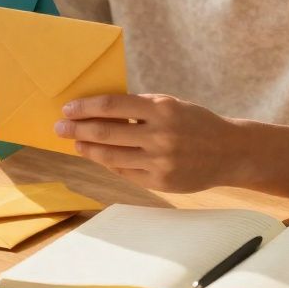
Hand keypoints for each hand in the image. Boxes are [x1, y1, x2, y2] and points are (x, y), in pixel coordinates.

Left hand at [54, 94, 238, 192]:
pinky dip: (109, 163)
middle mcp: (160, 135)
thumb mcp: (170, 105)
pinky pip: (125, 172)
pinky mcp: (161, 182)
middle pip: (106, 132)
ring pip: (111, 156)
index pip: (112, 105)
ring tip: (76, 143)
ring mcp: (160, 161)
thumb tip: (97, 110)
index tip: (67, 109)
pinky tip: (99, 157)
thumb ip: (138, 108)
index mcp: (162, 109)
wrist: (229, 152)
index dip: (85, 107)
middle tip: (59, 127)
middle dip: (77, 130)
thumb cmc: (194, 122)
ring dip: (88, 149)